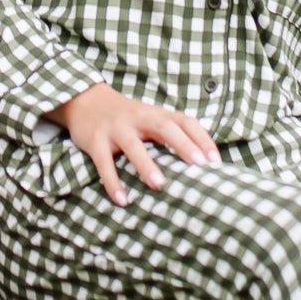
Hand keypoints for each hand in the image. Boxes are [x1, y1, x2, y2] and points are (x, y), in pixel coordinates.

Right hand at [44, 83, 219, 206]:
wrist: (85, 100)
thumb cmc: (127, 117)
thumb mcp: (150, 118)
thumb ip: (172, 134)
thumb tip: (201, 162)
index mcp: (156, 113)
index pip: (184, 121)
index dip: (201, 139)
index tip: (215, 160)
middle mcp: (138, 117)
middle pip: (163, 127)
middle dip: (182, 145)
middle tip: (198, 165)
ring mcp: (116, 127)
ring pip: (132, 145)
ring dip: (146, 164)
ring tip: (159, 184)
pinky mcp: (95, 140)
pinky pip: (104, 162)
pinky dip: (112, 181)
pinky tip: (122, 200)